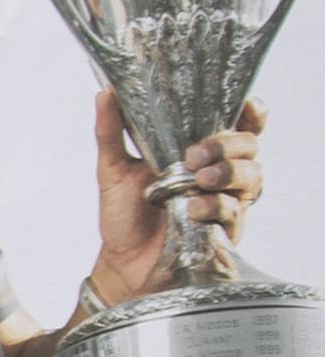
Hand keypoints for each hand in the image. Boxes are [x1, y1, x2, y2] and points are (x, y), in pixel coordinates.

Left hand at [91, 91, 262, 301]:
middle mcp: (219, 171)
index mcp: (199, 151)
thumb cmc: (124, 213)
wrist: (122, 262)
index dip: (250, 112)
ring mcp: (226, 199)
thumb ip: (110, 133)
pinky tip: (194, 209)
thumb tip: (104, 94)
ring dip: (227, 172)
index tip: (243, 106)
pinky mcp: (225, 228)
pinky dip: (216, 206)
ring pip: (251, 175)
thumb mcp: (113, 169)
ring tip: (198, 179)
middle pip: (248, 145)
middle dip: (227, 144)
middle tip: (194, 155)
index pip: (239, 124)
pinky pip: (235, 211)